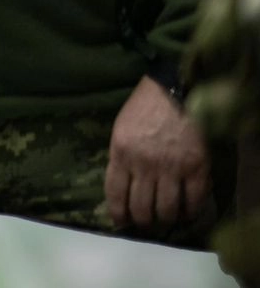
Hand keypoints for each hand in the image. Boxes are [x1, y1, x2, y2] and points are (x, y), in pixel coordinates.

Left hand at [105, 75, 211, 229]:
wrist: (174, 90)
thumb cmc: (143, 107)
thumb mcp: (120, 130)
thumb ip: (120, 157)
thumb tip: (122, 184)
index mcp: (121, 153)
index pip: (115, 193)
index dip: (118, 213)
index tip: (122, 222)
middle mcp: (144, 165)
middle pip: (142, 207)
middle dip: (143, 220)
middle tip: (146, 222)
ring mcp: (172, 168)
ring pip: (167, 209)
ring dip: (166, 218)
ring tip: (166, 217)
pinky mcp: (196, 167)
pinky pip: (194, 200)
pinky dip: (191, 211)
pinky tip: (188, 211)